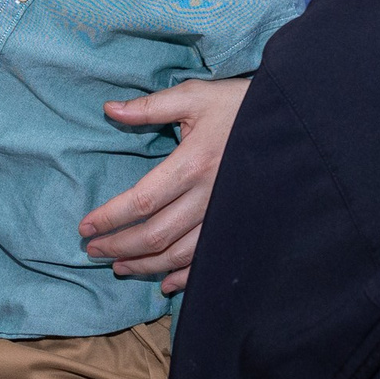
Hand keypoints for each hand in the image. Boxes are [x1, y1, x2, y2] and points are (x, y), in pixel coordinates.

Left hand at [82, 76, 250, 294]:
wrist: (294, 120)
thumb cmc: (240, 104)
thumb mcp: (194, 95)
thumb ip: (150, 107)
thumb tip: (109, 110)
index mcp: (192, 165)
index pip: (141, 201)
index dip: (110, 218)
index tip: (85, 227)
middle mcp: (209, 196)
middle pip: (156, 234)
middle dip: (119, 246)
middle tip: (92, 250)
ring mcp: (226, 215)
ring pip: (180, 253)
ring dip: (145, 265)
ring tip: (119, 266)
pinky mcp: (240, 224)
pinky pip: (208, 258)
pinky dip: (185, 276)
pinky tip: (165, 283)